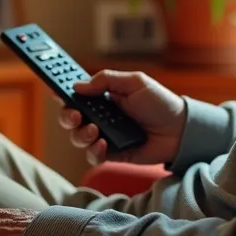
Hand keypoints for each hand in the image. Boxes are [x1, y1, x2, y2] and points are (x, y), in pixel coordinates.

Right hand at [60, 70, 186, 165]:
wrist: (180, 130)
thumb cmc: (160, 102)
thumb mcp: (135, 82)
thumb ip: (106, 80)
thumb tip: (78, 85)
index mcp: (103, 97)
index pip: (77, 94)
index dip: (62, 92)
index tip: (54, 90)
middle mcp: (101, 117)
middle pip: (71, 118)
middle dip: (67, 116)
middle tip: (75, 114)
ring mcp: (105, 136)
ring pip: (78, 138)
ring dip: (80, 134)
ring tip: (94, 130)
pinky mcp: (113, 154)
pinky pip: (93, 155)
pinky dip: (93, 150)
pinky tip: (103, 143)